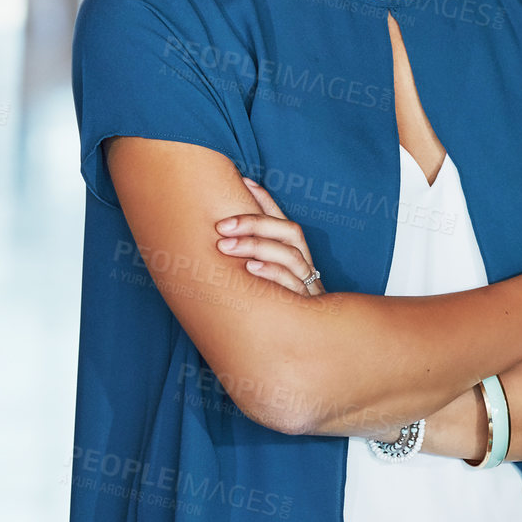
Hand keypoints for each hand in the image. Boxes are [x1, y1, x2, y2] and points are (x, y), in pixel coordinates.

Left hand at [215, 177, 326, 296]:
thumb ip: (249, 259)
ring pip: (289, 254)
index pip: (281, 218)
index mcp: (294, 252)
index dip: (264, 198)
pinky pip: (292, 282)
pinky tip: (250, 269)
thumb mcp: (265, 278)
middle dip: (255, 223)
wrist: (306, 341)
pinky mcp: (305, 303)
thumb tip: (214, 240)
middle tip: (221, 226)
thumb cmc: (278, 305)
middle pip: (288, 231)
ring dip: (257, 246)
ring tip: (225, 246)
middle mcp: (303, 262)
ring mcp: (306, 281)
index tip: (242, 181)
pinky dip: (271, 273)